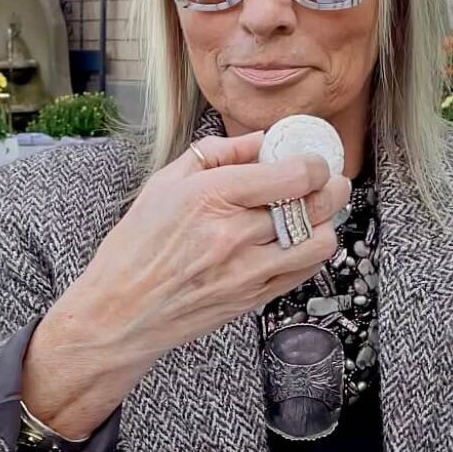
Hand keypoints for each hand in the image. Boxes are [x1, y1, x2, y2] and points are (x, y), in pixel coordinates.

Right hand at [23, 132, 349, 437]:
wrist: (121, 311)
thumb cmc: (136, 246)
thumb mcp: (164, 183)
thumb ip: (216, 154)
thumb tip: (260, 140)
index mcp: (210, 197)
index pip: (292, 175)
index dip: (316, 163)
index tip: (314, 160)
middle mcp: (233, 234)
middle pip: (312, 205)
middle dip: (331, 186)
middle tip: (330, 179)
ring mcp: (247, 271)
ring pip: (318, 241)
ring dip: (327, 221)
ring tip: (318, 210)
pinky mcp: (253, 298)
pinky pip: (304, 271)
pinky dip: (313, 250)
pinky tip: (302, 238)